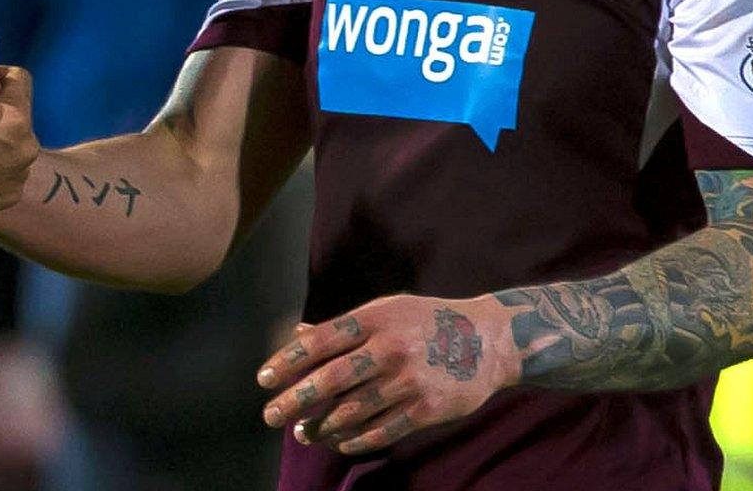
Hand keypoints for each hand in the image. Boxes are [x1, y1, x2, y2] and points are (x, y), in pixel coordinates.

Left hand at [256, 294, 516, 455]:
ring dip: (321, 427)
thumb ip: (343, 326)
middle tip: (270, 416)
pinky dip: (356, 440)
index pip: (319, 342)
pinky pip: (382, 431)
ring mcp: (409, 382)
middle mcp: (389, 350)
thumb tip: (298, 332)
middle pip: (330, 380)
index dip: (287, 362)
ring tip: (302, 433)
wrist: (489, 340)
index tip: (263, 380)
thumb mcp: (385, 310)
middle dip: (294, 401)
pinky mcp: (427, 410)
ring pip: (352, 411)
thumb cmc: (426, 321)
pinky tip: (339, 442)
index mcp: (374, 320)